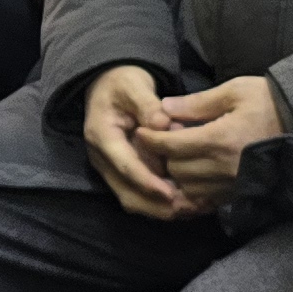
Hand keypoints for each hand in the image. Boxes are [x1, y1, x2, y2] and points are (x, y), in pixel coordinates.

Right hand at [80, 66, 191, 219]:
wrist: (108, 85)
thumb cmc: (123, 82)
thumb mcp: (134, 85)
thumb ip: (148, 105)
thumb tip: (163, 124)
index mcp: (102, 136)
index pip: (125, 166)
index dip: (148, 182)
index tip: (171, 194)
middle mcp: (101, 158)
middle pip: (127, 192)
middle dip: (157, 205)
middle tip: (189, 208)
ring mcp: (109, 168)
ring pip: (132, 200)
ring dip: (160, 209)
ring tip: (191, 209)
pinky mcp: (119, 173)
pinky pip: (137, 196)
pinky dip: (159, 204)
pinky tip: (184, 204)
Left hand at [127, 75, 281, 210]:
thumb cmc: (268, 101)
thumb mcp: (234, 91)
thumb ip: (197, 103)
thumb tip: (164, 108)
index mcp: (220, 139)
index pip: (172, 145)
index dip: (151, 139)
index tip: (141, 132)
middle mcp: (224, 166)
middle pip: (176, 170)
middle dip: (164, 157)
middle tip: (163, 141)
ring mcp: (233, 183)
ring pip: (189, 187)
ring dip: (178, 174)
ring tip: (179, 156)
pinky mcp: (240, 191)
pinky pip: (207, 197)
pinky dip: (196, 187)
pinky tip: (196, 171)